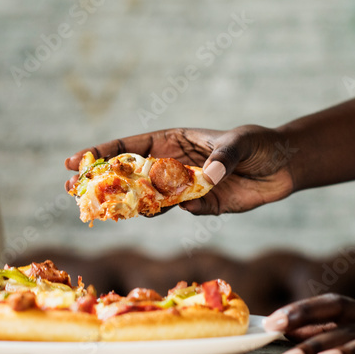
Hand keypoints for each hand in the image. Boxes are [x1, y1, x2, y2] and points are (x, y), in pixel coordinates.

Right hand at [64, 125, 298, 213]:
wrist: (284, 168)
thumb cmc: (260, 144)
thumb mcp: (241, 142)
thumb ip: (224, 157)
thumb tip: (208, 176)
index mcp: (172, 140)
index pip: (129, 146)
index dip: (100, 153)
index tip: (75, 160)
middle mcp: (172, 164)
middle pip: (128, 174)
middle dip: (99, 181)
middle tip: (71, 190)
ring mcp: (183, 187)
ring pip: (145, 197)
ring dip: (124, 203)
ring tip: (102, 208)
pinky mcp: (199, 206)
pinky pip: (176, 211)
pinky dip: (164, 213)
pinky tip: (167, 208)